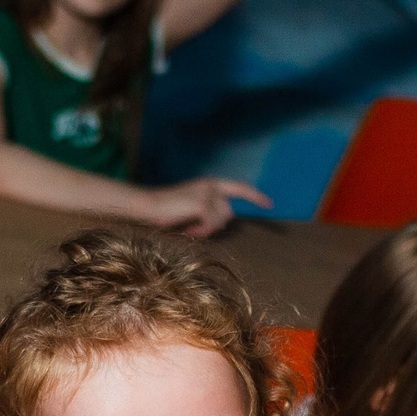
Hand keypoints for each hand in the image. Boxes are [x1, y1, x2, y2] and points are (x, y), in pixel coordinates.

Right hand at [145, 176, 271, 237]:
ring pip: (221, 220)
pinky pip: (210, 225)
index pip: (239, 187)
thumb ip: (209, 209)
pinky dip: (200, 231)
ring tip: (188, 227)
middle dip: (215, 224)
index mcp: (210, 184)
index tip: (269, 204)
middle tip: (194, 228)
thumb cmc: (166, 210)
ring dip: (206, 229)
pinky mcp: (201, 204)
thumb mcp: (191, 208)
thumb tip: (224, 219)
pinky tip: (187, 230)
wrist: (147, 206)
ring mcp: (207, 194)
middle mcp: (211, 185)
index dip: (255, 196)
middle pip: (229, 213)